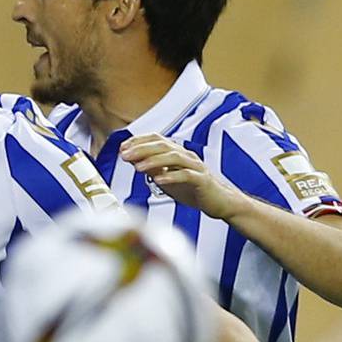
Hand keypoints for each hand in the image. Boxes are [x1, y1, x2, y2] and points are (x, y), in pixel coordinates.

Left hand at [120, 136, 246, 219]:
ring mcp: (195, 167)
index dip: (139, 141)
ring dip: (154, 161)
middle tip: (125, 155)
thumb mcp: (167, 178)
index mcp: (178, 153)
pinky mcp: (202, 180)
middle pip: (163, 145)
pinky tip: (159, 180)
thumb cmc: (192, 189)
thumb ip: (152, 169)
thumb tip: (132, 160)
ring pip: (174, 157)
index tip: (122, 148)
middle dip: (142, 149)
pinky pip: (186, 176)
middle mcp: (186, 156)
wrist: (219, 202)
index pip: (156, 139)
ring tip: (138, 168)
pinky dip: (171, 177)